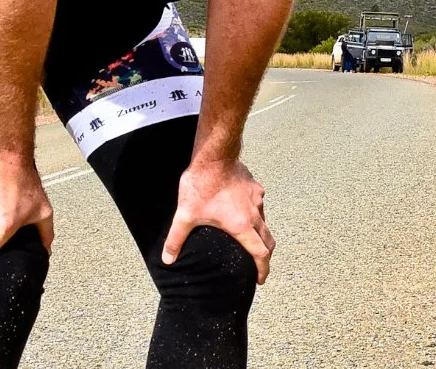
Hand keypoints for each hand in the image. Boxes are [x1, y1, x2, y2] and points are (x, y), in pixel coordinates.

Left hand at [163, 159, 274, 282]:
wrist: (215, 156)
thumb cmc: (202, 186)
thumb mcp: (185, 215)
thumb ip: (176, 239)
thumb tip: (168, 259)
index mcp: (241, 225)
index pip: (260, 253)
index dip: (263, 268)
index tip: (261, 279)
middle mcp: (253, 214)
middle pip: (267, 240)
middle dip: (265, 255)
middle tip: (259, 266)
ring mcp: (257, 199)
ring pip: (264, 221)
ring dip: (260, 234)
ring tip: (250, 239)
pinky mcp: (255, 187)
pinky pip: (259, 205)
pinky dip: (255, 214)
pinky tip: (242, 211)